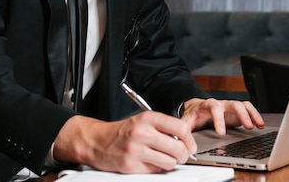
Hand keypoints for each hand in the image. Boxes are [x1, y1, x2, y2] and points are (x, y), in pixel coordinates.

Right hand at [52, 112, 196, 173]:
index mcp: (148, 118)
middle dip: (183, 155)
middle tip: (180, 155)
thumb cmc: (124, 131)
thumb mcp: (144, 121)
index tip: (190, 145)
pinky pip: (156, 171)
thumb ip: (164, 127)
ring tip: (163, 158)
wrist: (98, 141)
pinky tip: (149, 162)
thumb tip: (186, 140)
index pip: (180, 128)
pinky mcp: (130, 165)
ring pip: (170, 162)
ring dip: (170, 163)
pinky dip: (156, 169)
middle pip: (178, 148)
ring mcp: (136, 149)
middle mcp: (142, 132)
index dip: (189, 139)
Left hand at [180, 98, 264, 134]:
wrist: (197, 107)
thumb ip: (185, 129)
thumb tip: (183, 142)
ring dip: (251, 114)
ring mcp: (229, 106)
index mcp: (207, 105)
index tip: (221, 132)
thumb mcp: (187, 120)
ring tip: (259, 125)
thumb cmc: (193, 114)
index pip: (214, 108)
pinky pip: (247, 109)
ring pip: (243, 105)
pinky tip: (260, 124)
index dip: (219, 119)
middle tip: (247, 127)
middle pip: (233, 104)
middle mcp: (221, 103)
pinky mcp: (236, 111)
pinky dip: (255, 115)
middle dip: (242, 115)